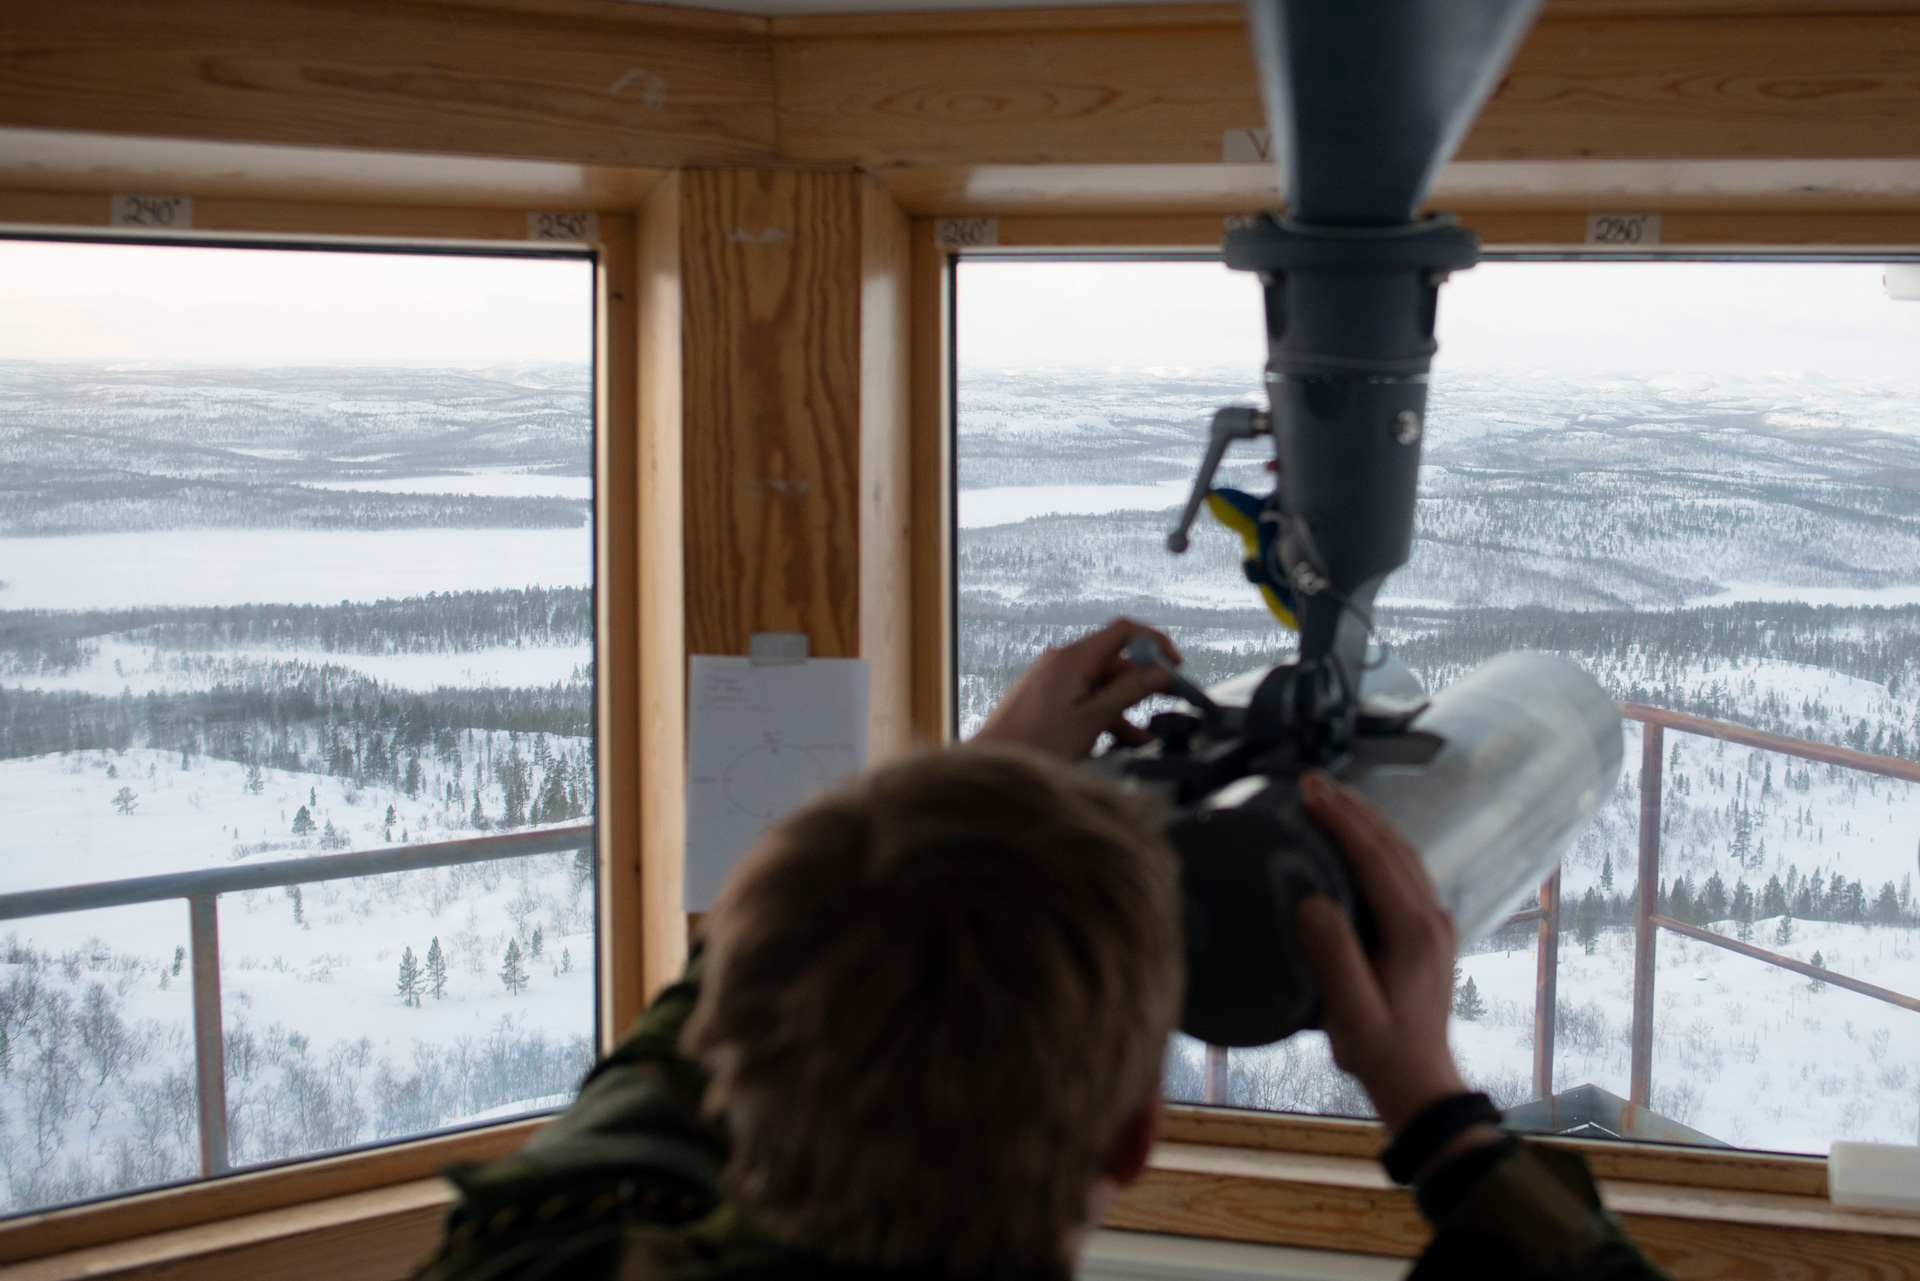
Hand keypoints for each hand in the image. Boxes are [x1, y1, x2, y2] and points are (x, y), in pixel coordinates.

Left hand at [971, 618, 1180, 760]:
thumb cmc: (1032, 744)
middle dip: (1143, 684)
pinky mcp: (1045, 700)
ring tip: (1145, 740)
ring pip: (1099, 687)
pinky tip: (1117, 744)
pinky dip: (1102, 718)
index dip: (1154, 643)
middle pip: (1114, 662)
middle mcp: (1061, 663)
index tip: (1174, 665)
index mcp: (1072, 659)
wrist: (990, 762)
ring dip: (1124, 710)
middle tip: (1169, 702)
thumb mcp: (1090, 720)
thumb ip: (1126, 694)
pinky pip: (1082, 701)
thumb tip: (1157, 673)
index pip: (1123, 632)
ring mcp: (1051, 681)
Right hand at [1293, 771, 1469, 1135]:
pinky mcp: (1429, 929)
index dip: (1343, 821)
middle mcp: (1431, 918)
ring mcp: (1435, 921)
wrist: (1420, 1080)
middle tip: (1312, 782)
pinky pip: (1405, 869)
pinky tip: (1358, 835)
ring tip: (1331, 796)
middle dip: (1352, 809)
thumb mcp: (1352, 1015)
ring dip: (1367, 820)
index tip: (1311, 794)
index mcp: (1413, 932)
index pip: (1376, 859)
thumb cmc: (1381, 1053)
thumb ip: (1335, 960)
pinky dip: (1379, 842)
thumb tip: (1313, 903)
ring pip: (1403, 853)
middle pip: (1392, 846)